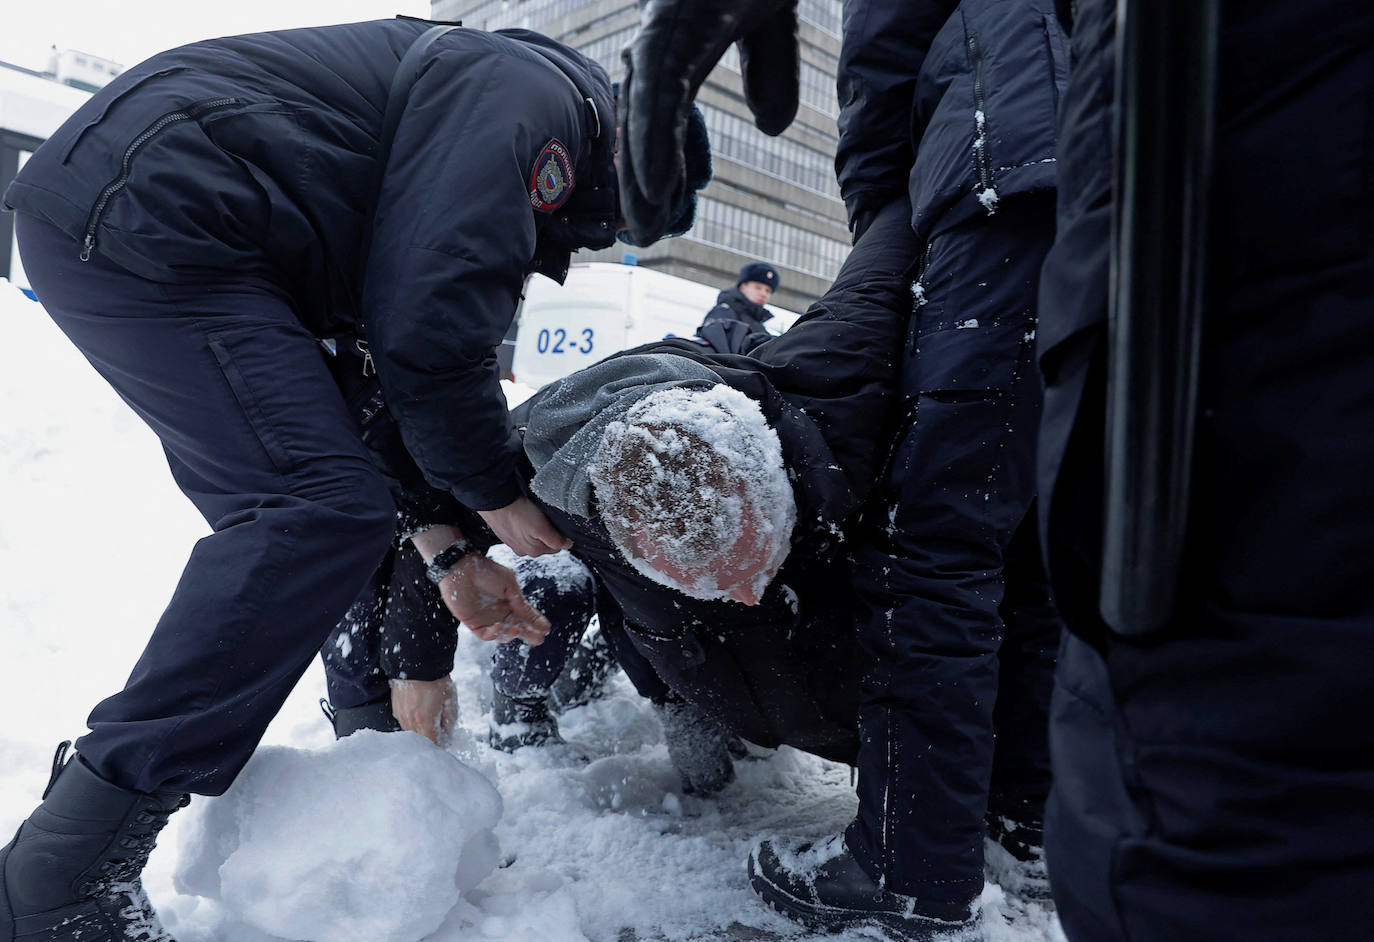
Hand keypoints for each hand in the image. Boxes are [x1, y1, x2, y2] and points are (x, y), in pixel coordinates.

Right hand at [390, 677, 457, 746]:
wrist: (418, 663)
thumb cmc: (436, 680)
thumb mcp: (450, 701)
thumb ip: (449, 722)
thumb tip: (448, 736)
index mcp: (424, 722)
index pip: (432, 745)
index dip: (441, 745)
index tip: (445, 742)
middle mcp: (410, 721)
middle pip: (421, 740)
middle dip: (431, 737)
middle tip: (440, 728)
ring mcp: (401, 715)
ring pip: (412, 732)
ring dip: (421, 729)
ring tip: (430, 715)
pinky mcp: (396, 709)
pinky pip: (405, 721)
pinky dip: (413, 721)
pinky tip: (420, 710)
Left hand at [436, 553, 550, 645]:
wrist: (461, 568)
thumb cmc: (486, 571)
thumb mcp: (508, 583)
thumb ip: (519, 601)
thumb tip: (531, 616)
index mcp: (511, 602)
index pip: (526, 615)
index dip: (536, 622)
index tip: (546, 628)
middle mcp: (501, 613)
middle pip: (518, 628)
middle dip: (528, 634)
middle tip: (539, 639)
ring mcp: (488, 619)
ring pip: (503, 634)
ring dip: (512, 634)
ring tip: (518, 630)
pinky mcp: (474, 624)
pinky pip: (486, 635)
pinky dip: (494, 633)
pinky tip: (499, 626)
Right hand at [478, 496, 569, 556]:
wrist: (495, 500)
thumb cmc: (517, 513)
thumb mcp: (541, 528)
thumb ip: (555, 540)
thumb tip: (567, 545)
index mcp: (534, 551)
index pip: (557, 546)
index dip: (560, 535)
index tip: (557, 523)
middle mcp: (523, 551)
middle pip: (545, 543)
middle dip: (548, 532)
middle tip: (545, 518)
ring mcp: (514, 542)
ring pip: (534, 537)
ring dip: (536, 529)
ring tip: (533, 515)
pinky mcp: (506, 534)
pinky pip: (522, 531)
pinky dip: (525, 525)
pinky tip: (523, 516)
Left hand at [619, 0, 798, 243]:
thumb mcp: (773, 28)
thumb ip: (773, 73)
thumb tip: (770, 127)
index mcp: (680, 51)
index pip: (665, 124)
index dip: (662, 170)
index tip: (661, 215)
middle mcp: (661, 48)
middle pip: (644, 130)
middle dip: (639, 186)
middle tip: (641, 238)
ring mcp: (661, 38)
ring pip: (644, 121)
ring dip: (639, 178)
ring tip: (641, 226)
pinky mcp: (669, 30)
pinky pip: (657, 97)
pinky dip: (652, 143)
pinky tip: (651, 187)